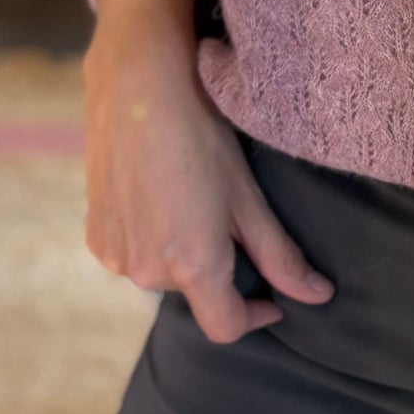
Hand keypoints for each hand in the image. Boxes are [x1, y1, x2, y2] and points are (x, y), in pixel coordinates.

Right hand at [83, 0, 332, 344]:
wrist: (136, 87)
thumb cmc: (201, 135)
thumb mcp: (247, 196)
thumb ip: (280, 254)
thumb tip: (318, 297)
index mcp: (192, 266)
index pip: (226, 326)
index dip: (256, 317)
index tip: (274, 298)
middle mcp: (147, 272)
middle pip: (196, 293)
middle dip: (219, 268)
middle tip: (229, 215)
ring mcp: (115, 256)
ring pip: (164, 273)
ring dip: (183, 253)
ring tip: (193, 198)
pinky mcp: (95, 237)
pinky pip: (134, 253)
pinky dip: (153, 239)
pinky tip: (162, 196)